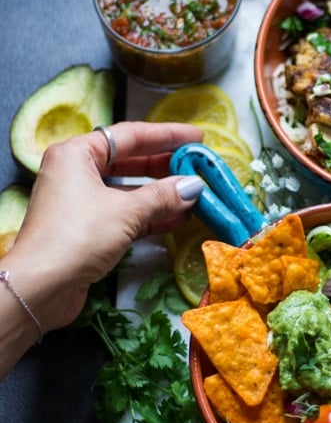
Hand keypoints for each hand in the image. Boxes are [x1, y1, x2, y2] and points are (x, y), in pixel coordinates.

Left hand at [2, 122, 202, 350]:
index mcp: (77, 154)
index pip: (129, 135)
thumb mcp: (126, 211)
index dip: (166, 135)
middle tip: (198, 165)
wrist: (40, 287)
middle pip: (128, 161)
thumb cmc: (77, 236)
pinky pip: (125, 213)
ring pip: (129, 190)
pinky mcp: (88, 229)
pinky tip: (178, 218)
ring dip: (161, 193)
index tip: (196, 137)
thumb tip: (194, 186)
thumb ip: (163, 195)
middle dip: (165, 165)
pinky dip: (150, 215)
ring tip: (194, 193)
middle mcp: (76, 173)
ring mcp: (81, 202)